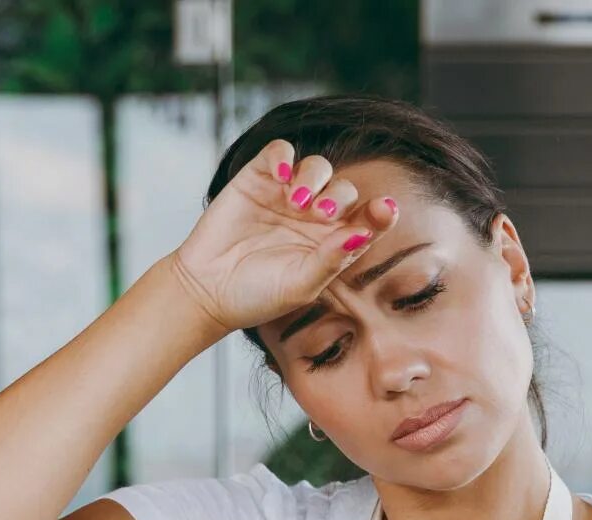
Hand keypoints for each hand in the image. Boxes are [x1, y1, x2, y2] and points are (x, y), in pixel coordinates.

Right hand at [164, 139, 400, 335]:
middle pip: (343, 190)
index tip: (385, 210)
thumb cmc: (257, 295)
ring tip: (297, 201)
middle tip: (319, 215)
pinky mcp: (258, 178)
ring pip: (317, 167)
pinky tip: (281, 173)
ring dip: (314, 178)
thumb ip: (332, 259)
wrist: (207, 290)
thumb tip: (364, 233)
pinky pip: (280, 152)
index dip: (380, 212)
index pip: (366, 220)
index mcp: (332, 243)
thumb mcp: (301, 285)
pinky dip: (284, 156)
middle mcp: (314, 216)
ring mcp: (286, 195)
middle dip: (338, 198)